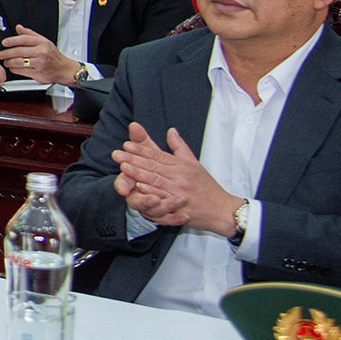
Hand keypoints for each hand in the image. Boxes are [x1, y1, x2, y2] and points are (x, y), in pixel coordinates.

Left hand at [0, 25, 78, 84]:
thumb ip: (29, 34)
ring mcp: (39, 63)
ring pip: (19, 62)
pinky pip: (22, 71)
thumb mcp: (44, 41)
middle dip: (7, 53)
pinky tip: (12, 67)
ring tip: (6, 62)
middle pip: (19, 51)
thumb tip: (18, 27)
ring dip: (9, 62)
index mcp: (42, 43)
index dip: (12, 41)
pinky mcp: (38, 73)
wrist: (64, 69)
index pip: (24, 39)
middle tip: (1, 54)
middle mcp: (41, 52)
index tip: (4, 43)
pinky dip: (14, 69)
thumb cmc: (53, 55)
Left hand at [111, 122, 241, 233]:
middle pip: (154, 167)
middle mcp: (180, 177)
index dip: (141, 150)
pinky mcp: (181, 207)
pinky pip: (164, 199)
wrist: (223, 209)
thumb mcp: (194, 163)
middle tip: (116, 154)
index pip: (158, 155)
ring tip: (123, 167)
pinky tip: (139, 188)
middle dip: (133, 160)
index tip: (126, 144)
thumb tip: (170, 130)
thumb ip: (179, 147)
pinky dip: (151, 192)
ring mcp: (180, 192)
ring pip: (156, 181)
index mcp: (182, 165)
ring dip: (139, 174)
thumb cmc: (207, 186)